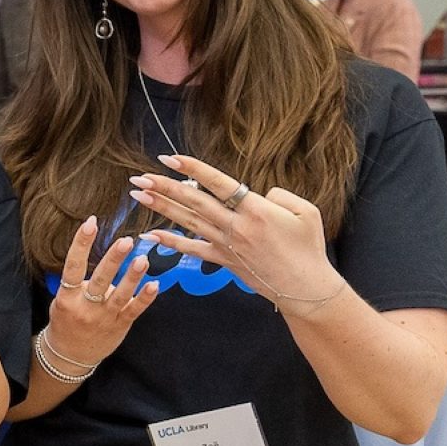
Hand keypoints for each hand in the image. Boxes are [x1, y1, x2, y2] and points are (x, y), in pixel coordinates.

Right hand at [43, 216, 159, 367]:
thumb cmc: (67, 321)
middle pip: (100, 279)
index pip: (73, 266)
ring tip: (143, 258)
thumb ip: (79, 283)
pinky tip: (154, 285)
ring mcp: (104, 317)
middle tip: (125, 240)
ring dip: (132, 276)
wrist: (70, 355)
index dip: (81, 244)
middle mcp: (85, 306)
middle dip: (113, 259)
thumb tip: (106, 260)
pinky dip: (145, 298)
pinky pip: (134, 310)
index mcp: (67, 297)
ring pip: (120, 295)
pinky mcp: (119, 326)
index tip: (91, 222)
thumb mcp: (63, 301)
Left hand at [132, 152, 345, 314]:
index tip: (169, 158)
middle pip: (194, 201)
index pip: (217, 183)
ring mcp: (227, 244)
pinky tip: (150, 235)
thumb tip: (258, 193)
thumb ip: (280, 195)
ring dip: (161, 208)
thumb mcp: (306, 212)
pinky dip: (170, 242)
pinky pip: (192, 249)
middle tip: (139, 177)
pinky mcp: (223, 260)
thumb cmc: (308, 247)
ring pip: (188, 222)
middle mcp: (236, 226)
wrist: (305, 287)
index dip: (192, 169)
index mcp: (256, 209)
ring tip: (138, 195)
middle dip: (164, 187)